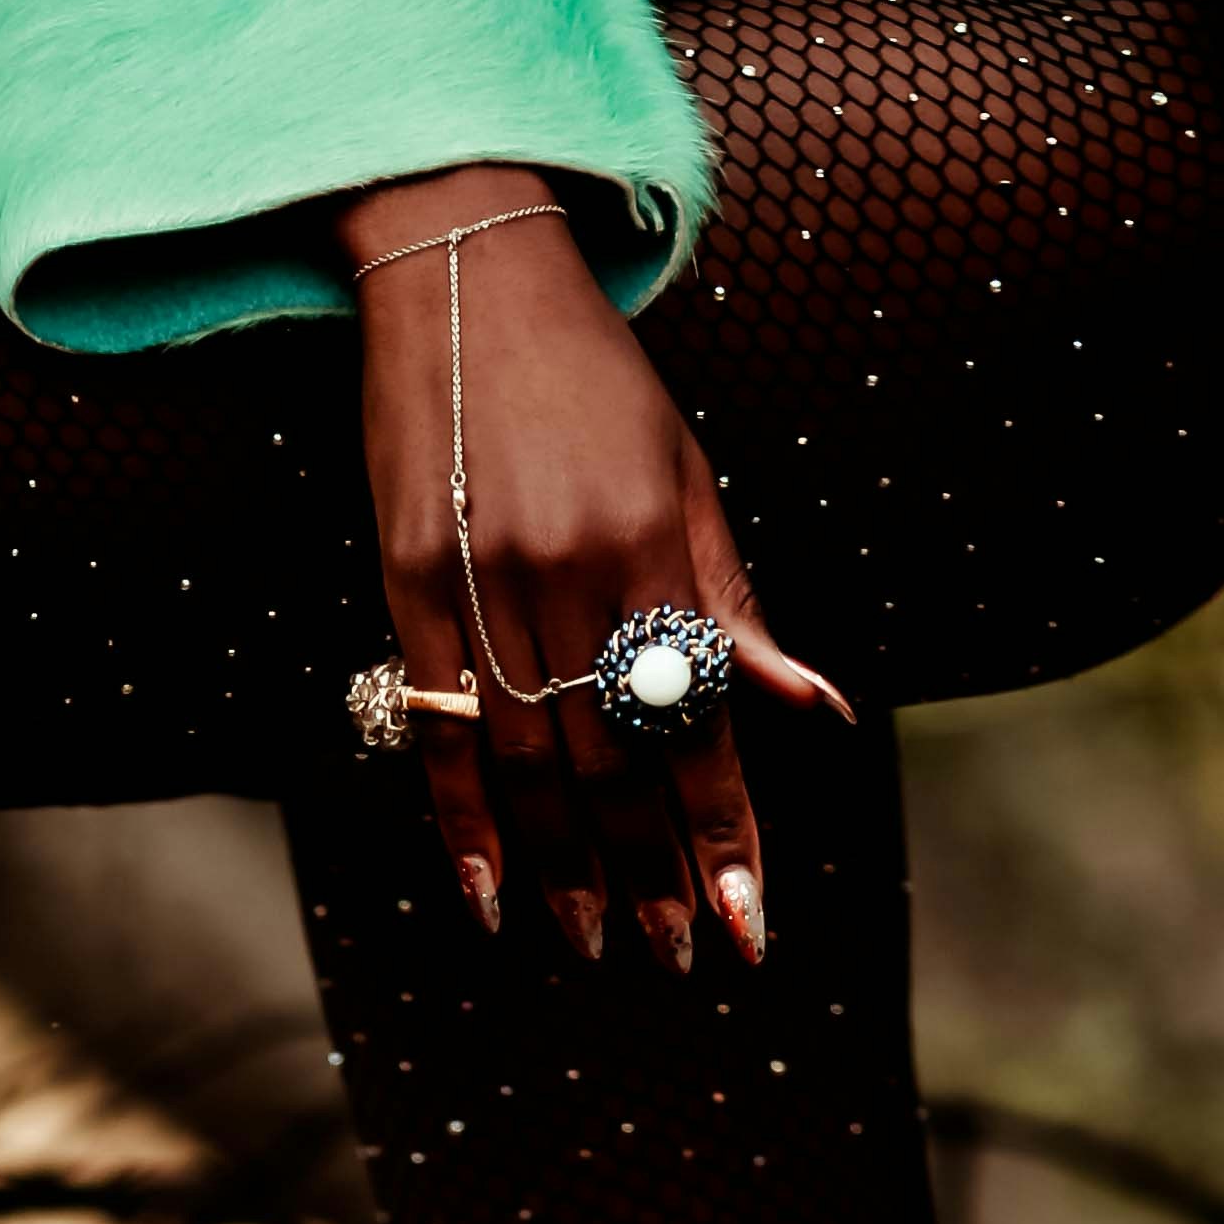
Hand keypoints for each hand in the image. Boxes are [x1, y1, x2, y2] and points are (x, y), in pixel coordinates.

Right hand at [339, 161, 845, 967]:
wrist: (465, 266)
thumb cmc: (594, 378)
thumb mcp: (688, 476)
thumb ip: (736, 605)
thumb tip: (816, 712)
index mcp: (652, 543)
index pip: (698, 723)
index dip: (724, 834)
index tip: (748, 924)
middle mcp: (569, 572)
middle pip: (614, 763)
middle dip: (651, 873)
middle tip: (677, 956)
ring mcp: (481, 582)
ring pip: (527, 764)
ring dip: (563, 868)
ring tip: (591, 943)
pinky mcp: (407, 583)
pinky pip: (439, 731)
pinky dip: (461, 822)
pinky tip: (487, 895)